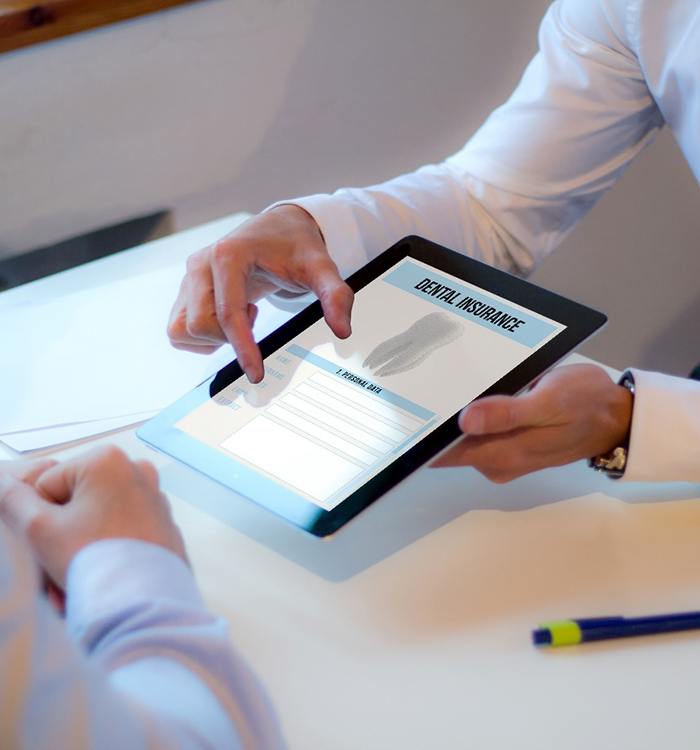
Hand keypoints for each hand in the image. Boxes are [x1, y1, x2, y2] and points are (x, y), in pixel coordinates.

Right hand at [0, 446, 185, 586]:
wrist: (146, 605)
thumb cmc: (96, 562)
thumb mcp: (39, 529)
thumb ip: (12, 500)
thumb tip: (1, 482)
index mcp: (107, 460)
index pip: (47, 487)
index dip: (40, 521)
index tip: (50, 545)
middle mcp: (136, 472)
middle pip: (74, 506)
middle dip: (60, 541)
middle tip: (58, 572)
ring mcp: (154, 498)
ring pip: (96, 523)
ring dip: (80, 552)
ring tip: (77, 583)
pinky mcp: (162, 524)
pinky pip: (121, 535)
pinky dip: (107, 554)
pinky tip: (101, 580)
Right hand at [167, 204, 353, 381]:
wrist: (279, 228)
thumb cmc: (296, 246)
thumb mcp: (321, 267)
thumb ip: (335, 295)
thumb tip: (342, 330)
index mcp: (228, 255)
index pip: (228, 313)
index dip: (242, 348)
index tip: (257, 374)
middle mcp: (201, 264)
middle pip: (199, 324)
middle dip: (229, 337)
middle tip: (256, 318)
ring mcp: (189, 277)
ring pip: (182, 329)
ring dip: (212, 337)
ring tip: (243, 315)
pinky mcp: (185, 289)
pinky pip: (179, 329)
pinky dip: (203, 336)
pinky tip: (230, 317)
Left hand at [432, 364, 632, 481]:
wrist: (615, 416)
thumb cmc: (585, 404)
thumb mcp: (549, 402)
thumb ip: (508, 413)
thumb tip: (466, 420)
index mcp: (503, 455)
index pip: (446, 455)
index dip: (423, 438)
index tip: (403, 415)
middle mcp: (496, 461)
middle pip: (449, 446)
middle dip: (432, 420)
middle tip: (412, 385)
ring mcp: (501, 454)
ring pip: (462, 437)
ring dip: (450, 415)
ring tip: (432, 381)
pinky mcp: (507, 443)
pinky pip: (478, 431)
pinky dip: (468, 414)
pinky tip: (462, 390)